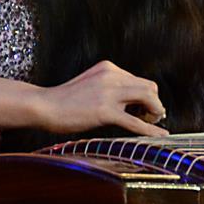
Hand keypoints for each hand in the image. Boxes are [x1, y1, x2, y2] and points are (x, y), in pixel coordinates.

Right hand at [34, 59, 169, 135]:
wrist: (44, 106)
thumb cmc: (65, 99)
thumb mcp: (91, 83)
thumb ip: (110, 86)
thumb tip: (131, 101)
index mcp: (109, 68)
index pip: (140, 80)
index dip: (147, 96)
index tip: (145, 110)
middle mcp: (112, 76)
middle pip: (149, 87)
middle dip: (155, 103)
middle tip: (152, 117)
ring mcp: (109, 93)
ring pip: (148, 99)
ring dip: (154, 113)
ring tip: (151, 123)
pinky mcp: (104, 111)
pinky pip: (135, 121)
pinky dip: (150, 129)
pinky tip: (159, 135)